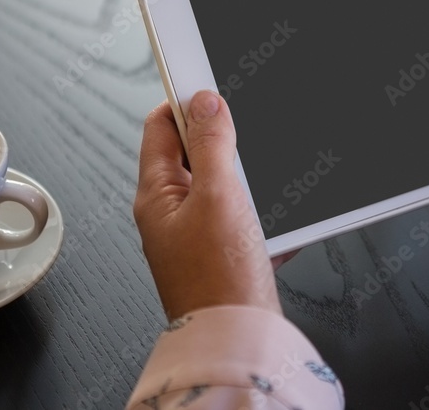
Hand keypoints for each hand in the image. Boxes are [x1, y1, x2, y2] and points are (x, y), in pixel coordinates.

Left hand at [134, 90, 280, 318]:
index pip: (160, 125)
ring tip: (259, 194)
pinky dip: (258, 210)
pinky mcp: (221, 251)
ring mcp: (195, 232)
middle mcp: (170, 212)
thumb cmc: (219, 282)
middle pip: (192, 151)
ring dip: (246, 179)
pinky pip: (239, 214)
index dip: (185, 101)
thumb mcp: (218, 196)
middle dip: (225, 141)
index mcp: (156, 194)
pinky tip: (272, 224)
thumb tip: (205, 102)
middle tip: (247, 146)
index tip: (211, 85)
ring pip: (221, 182)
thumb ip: (211, 144)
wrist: (239, 342)